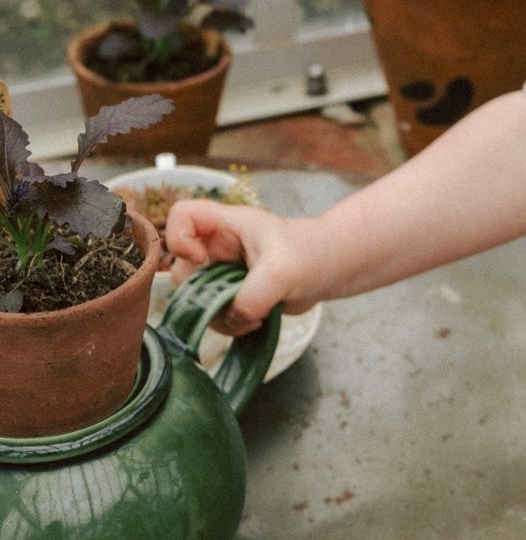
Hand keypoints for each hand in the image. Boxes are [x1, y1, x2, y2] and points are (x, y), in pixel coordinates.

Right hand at [164, 200, 323, 331]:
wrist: (331, 269)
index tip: (200, 260)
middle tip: (234, 304)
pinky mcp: (232, 294)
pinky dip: (230, 324)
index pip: (183, 215)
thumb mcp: (283, 271)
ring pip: (197, 299)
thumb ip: (253, 294)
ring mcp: (224, 271)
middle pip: (182, 270)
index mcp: (228, 225)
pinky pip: (215, 314)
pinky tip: (256, 322)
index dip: (179, 239)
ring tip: (253, 317)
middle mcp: (219, 246)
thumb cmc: (312, 253)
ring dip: (218, 316)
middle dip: (204, 295)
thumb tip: (235, 316)